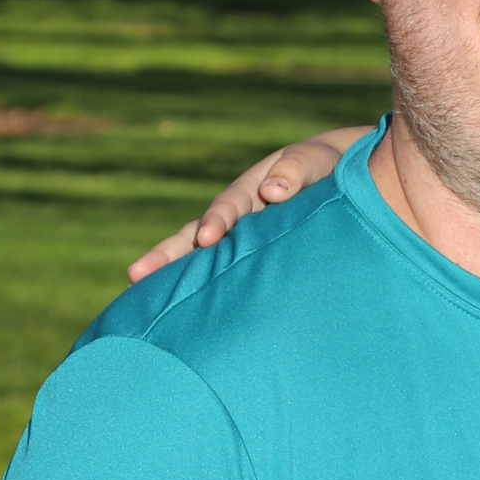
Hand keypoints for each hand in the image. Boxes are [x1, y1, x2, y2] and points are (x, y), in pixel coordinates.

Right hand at [128, 131, 364, 282]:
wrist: (344, 183)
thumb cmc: (330, 171)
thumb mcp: (314, 163)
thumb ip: (295, 172)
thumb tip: (272, 191)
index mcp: (253, 192)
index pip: (229, 207)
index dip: (218, 221)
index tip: (206, 238)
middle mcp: (236, 219)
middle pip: (194, 235)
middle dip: (168, 255)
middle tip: (135, 274)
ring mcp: (238, 243)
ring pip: (199, 260)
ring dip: (171, 276)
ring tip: (137, 294)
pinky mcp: (248, 264)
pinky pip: (219, 278)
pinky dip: (198, 292)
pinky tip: (176, 316)